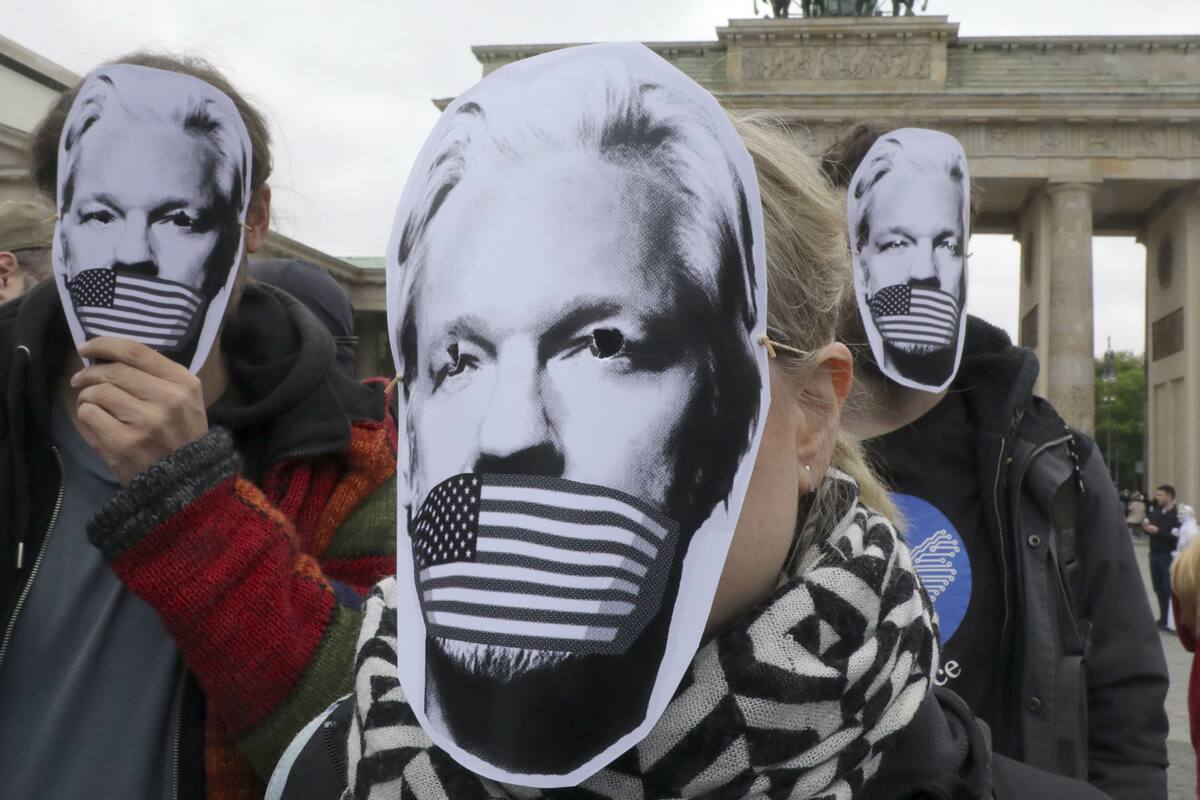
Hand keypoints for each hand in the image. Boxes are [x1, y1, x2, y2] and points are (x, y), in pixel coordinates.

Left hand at [71, 337, 208, 484]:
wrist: (187, 483)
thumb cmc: (182, 437)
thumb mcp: (186, 401)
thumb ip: (158, 377)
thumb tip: (110, 357)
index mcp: (184, 383)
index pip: (136, 352)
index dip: (104, 344)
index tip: (87, 347)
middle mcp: (168, 399)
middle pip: (113, 371)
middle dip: (89, 373)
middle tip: (81, 380)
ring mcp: (147, 422)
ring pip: (98, 392)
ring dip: (87, 397)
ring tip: (91, 405)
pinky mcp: (125, 444)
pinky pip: (89, 415)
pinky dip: (86, 415)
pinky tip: (95, 422)